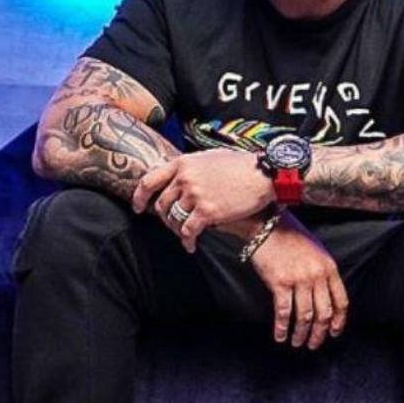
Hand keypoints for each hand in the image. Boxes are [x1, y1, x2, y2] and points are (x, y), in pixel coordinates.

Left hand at [132, 148, 274, 250]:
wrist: (264, 174)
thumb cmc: (242, 165)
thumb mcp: (211, 157)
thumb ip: (192, 166)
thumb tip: (179, 174)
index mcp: (183, 163)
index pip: (149, 181)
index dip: (139, 197)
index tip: (139, 207)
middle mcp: (185, 179)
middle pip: (162, 204)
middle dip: (164, 218)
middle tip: (171, 224)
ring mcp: (195, 195)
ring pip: (173, 219)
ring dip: (176, 230)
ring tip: (184, 235)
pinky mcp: (208, 211)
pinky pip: (188, 231)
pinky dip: (187, 241)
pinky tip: (191, 245)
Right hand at [248, 213, 348, 349]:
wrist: (267, 226)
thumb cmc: (291, 237)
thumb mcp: (317, 252)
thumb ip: (323, 272)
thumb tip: (324, 297)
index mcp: (329, 268)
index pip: (341, 301)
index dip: (338, 321)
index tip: (334, 332)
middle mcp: (317, 275)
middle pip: (324, 313)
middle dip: (320, 333)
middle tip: (313, 344)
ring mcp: (299, 279)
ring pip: (305, 316)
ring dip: (301, 333)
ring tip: (297, 342)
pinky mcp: (280, 282)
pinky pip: (284, 311)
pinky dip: (282, 327)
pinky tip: (280, 335)